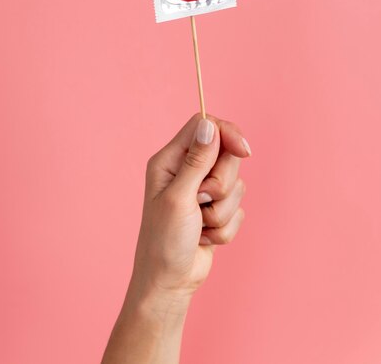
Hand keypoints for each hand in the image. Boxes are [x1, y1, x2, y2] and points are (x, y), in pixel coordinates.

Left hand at [129, 113, 250, 309]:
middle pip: (226, 154)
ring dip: (221, 211)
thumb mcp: (179, 197)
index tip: (244, 150)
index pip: (204, 126)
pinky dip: (225, 227)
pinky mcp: (216, 209)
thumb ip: (197, 161)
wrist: (170, 283)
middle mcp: (186, 171)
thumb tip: (209, 125)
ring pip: (235, 184)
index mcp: (170, 160)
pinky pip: (238, 208)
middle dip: (221, 184)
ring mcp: (202, 191)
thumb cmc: (164, 241)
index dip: (227, 134)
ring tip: (200, 225)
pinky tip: (204, 237)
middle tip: (201, 201)